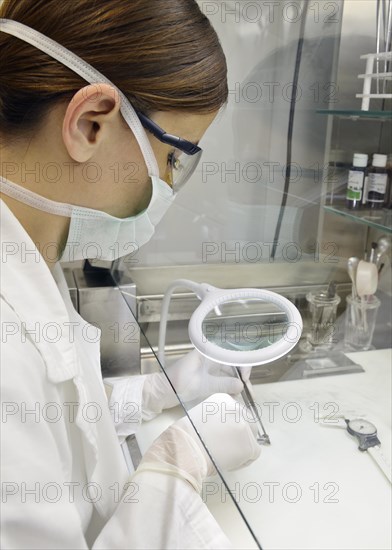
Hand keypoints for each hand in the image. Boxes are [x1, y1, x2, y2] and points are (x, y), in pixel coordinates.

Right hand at [136, 394, 260, 492]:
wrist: (186, 449)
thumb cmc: (188, 436)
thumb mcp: (203, 415)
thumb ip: (218, 416)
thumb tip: (227, 427)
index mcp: (224, 399)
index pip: (237, 411)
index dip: (231, 424)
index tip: (224, 434)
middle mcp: (238, 408)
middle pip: (248, 421)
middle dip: (240, 434)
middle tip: (228, 445)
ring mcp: (245, 426)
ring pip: (252, 437)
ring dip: (242, 446)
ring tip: (227, 455)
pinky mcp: (250, 445)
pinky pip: (253, 453)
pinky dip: (244, 460)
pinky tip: (230, 462)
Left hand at [142, 349, 243, 416]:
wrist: (162, 392)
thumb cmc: (177, 383)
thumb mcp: (201, 385)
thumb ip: (222, 384)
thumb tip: (241, 386)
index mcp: (208, 352)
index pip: (231, 353)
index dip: (242, 364)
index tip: (245, 379)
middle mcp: (211, 357)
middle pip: (233, 363)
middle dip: (242, 377)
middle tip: (249, 394)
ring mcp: (209, 367)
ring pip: (229, 373)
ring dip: (237, 385)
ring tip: (243, 399)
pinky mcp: (207, 376)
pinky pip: (223, 380)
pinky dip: (229, 388)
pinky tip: (233, 398)